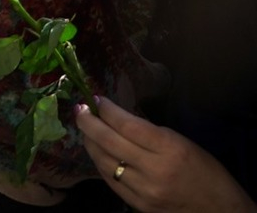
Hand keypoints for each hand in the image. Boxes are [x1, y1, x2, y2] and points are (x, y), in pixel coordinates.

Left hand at [76, 95, 256, 212]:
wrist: (220, 211)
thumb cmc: (206, 172)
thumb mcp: (183, 143)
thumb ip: (150, 133)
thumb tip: (118, 119)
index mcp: (169, 149)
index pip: (128, 126)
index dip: (108, 110)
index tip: (97, 99)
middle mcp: (154, 170)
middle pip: (108, 142)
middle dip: (88, 122)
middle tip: (79, 109)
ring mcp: (144, 190)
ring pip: (103, 162)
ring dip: (90, 142)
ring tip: (85, 128)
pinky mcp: (138, 205)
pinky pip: (110, 180)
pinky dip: (100, 163)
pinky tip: (97, 151)